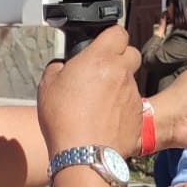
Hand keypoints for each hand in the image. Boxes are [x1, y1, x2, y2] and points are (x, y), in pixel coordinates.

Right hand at [37, 26, 140, 155]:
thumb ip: (58, 67)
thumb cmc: (64, 120)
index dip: (110, 37)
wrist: (83, 153)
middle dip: (120, 58)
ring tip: (100, 102)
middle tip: (103, 71)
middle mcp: (121, 72)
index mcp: (100, 58)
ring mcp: (133, 94)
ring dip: (120, 85)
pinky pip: (133, 103)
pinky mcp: (138, 114)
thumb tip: (62, 66)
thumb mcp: (47, 85)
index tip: (102, 45)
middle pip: (131, 54)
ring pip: (132, 80)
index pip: (117, 32)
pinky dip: (123, 107)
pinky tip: (107, 118)